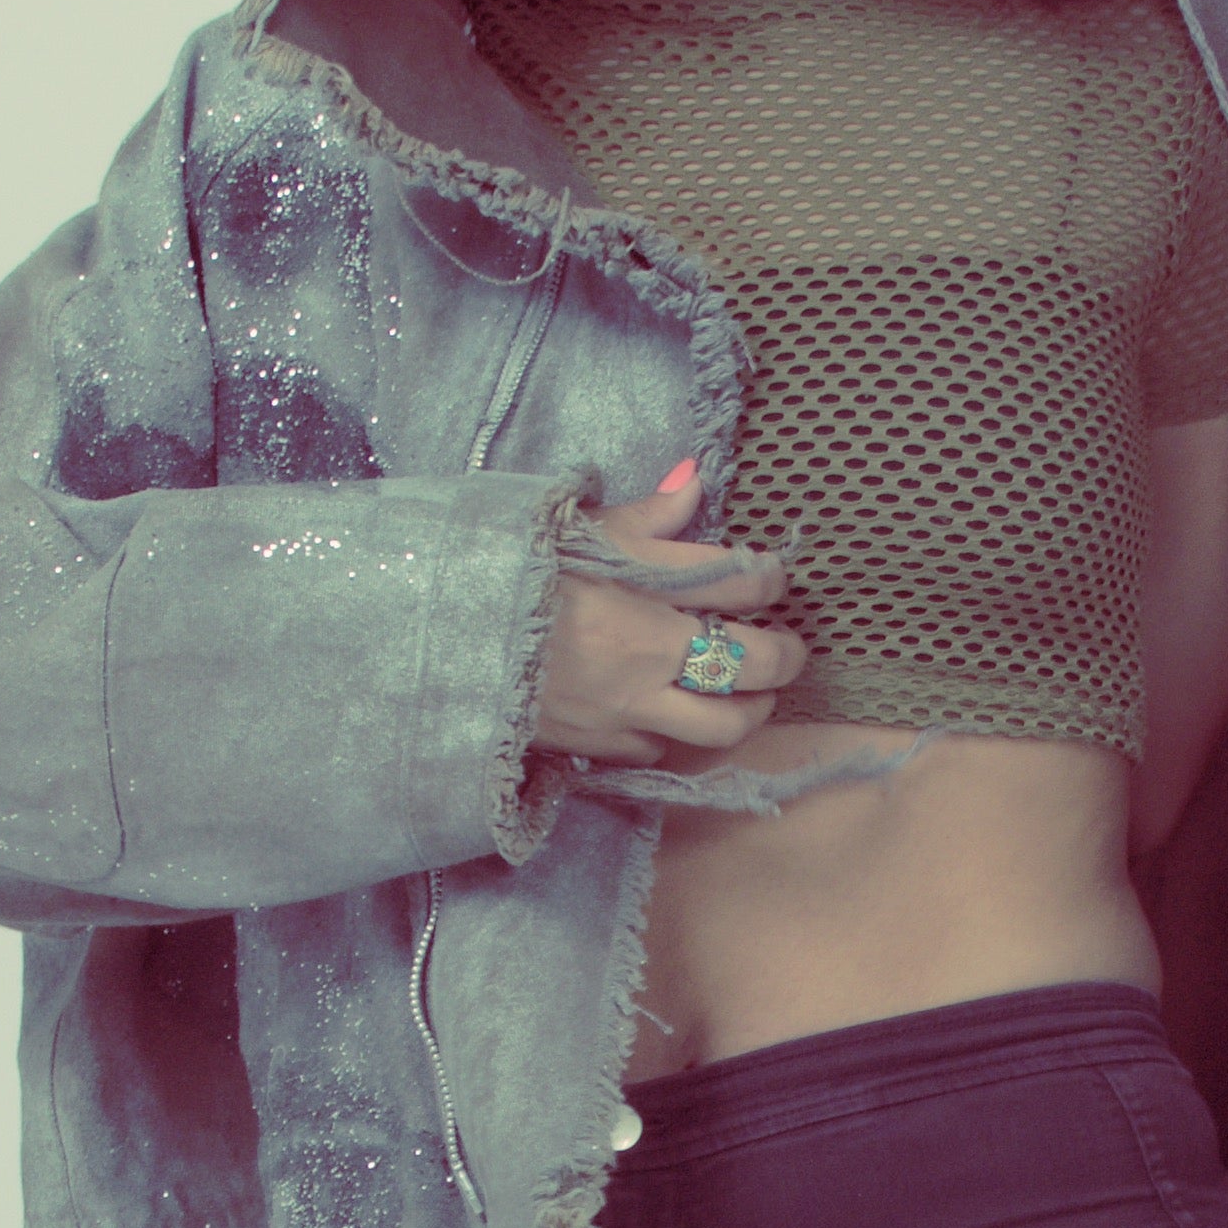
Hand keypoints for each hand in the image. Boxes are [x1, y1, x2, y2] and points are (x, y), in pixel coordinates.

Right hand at [533, 463, 807, 764]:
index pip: (743, 585)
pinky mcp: (596, 744)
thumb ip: (646, 514)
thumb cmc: (509, 572)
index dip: (771, 581)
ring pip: (720, 725)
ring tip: (751, 696)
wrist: (439, 636)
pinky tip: (671, 717)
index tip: (773, 579)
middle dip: (784, 657)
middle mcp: (647, 653)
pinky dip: (675, 734)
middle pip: (752, 666)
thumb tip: (695, 479)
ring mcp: (625, 706)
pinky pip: (659, 748)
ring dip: (747, 710)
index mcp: (646, 588)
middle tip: (788, 650)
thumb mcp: (576, 528)